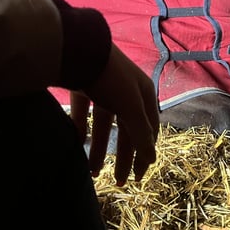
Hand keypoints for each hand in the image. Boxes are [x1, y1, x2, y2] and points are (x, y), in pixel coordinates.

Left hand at [69, 45, 159, 185]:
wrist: (80, 49)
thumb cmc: (113, 78)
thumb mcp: (132, 108)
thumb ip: (141, 134)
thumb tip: (153, 159)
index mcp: (145, 96)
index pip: (150, 131)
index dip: (145, 154)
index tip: (137, 176)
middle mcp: (127, 93)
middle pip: (127, 131)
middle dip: (123, 157)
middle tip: (118, 181)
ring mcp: (104, 90)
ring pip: (103, 126)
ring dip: (99, 149)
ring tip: (91, 172)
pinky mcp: (82, 87)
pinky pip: (84, 114)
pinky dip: (81, 129)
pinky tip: (77, 144)